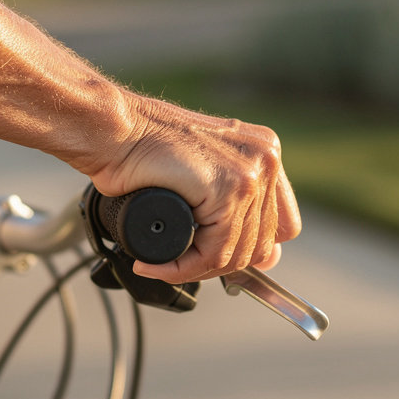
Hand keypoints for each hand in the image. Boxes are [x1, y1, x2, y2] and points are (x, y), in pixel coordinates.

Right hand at [89, 95, 300, 282]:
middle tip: (181, 264)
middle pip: (263, 243)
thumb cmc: (143, 149)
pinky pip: (214, 250)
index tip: (218, 256)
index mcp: (266, 152)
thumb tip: (265, 257)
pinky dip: (184, 267)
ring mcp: (252, 172)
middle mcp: (267, 158)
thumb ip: (233, 201)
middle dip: (220, 263)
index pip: (284, 224)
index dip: (252, 248)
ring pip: (238, 252)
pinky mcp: (230, 187)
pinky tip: (159, 264)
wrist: (115, 130)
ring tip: (164, 265)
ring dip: (197, 268)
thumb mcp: (203, 170)